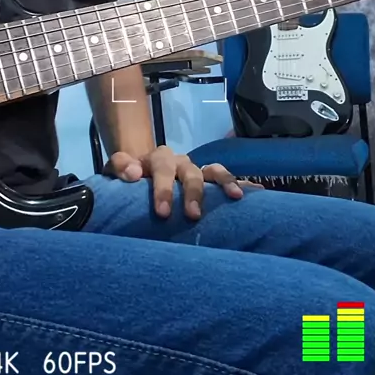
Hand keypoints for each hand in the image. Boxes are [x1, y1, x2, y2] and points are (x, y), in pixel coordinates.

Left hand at [103, 146, 262, 219]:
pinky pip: (227, 179)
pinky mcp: (208, 178)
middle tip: (192, 215)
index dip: (161, 186)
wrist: (140, 167)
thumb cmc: (129, 175)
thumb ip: (119, 167)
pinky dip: (241, 183)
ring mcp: (196, 169)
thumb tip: (132, 173)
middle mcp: (179, 162)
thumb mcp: (117, 170)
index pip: (159, 167)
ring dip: (224, 183)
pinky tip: (257, 192)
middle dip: (192, 192)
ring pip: (212, 171)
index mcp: (156, 159)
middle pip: (188, 171)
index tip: (162, 210)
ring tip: (234, 197)